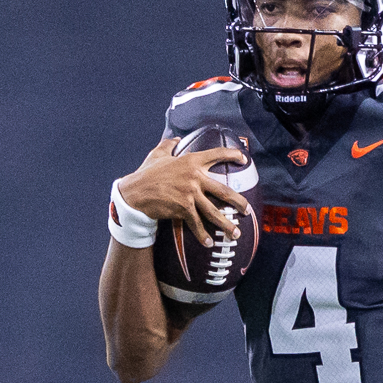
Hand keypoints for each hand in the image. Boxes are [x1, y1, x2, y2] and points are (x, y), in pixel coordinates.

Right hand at [115, 141, 252, 251]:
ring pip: (214, 211)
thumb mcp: (158, 154)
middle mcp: (195, 176)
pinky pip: (197, 224)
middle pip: (224, 190)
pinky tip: (209, 243)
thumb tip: (176, 139)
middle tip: (247, 210)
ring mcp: (190, 193)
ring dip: (226, 224)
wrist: (135, 192)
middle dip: (238, 202)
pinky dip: (203, 235)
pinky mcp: (183, 208)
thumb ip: (169, 145)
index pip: (217, 154)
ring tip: (235, 233)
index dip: (232, 155)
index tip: (243, 160)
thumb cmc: (146, 173)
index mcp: (191, 160)